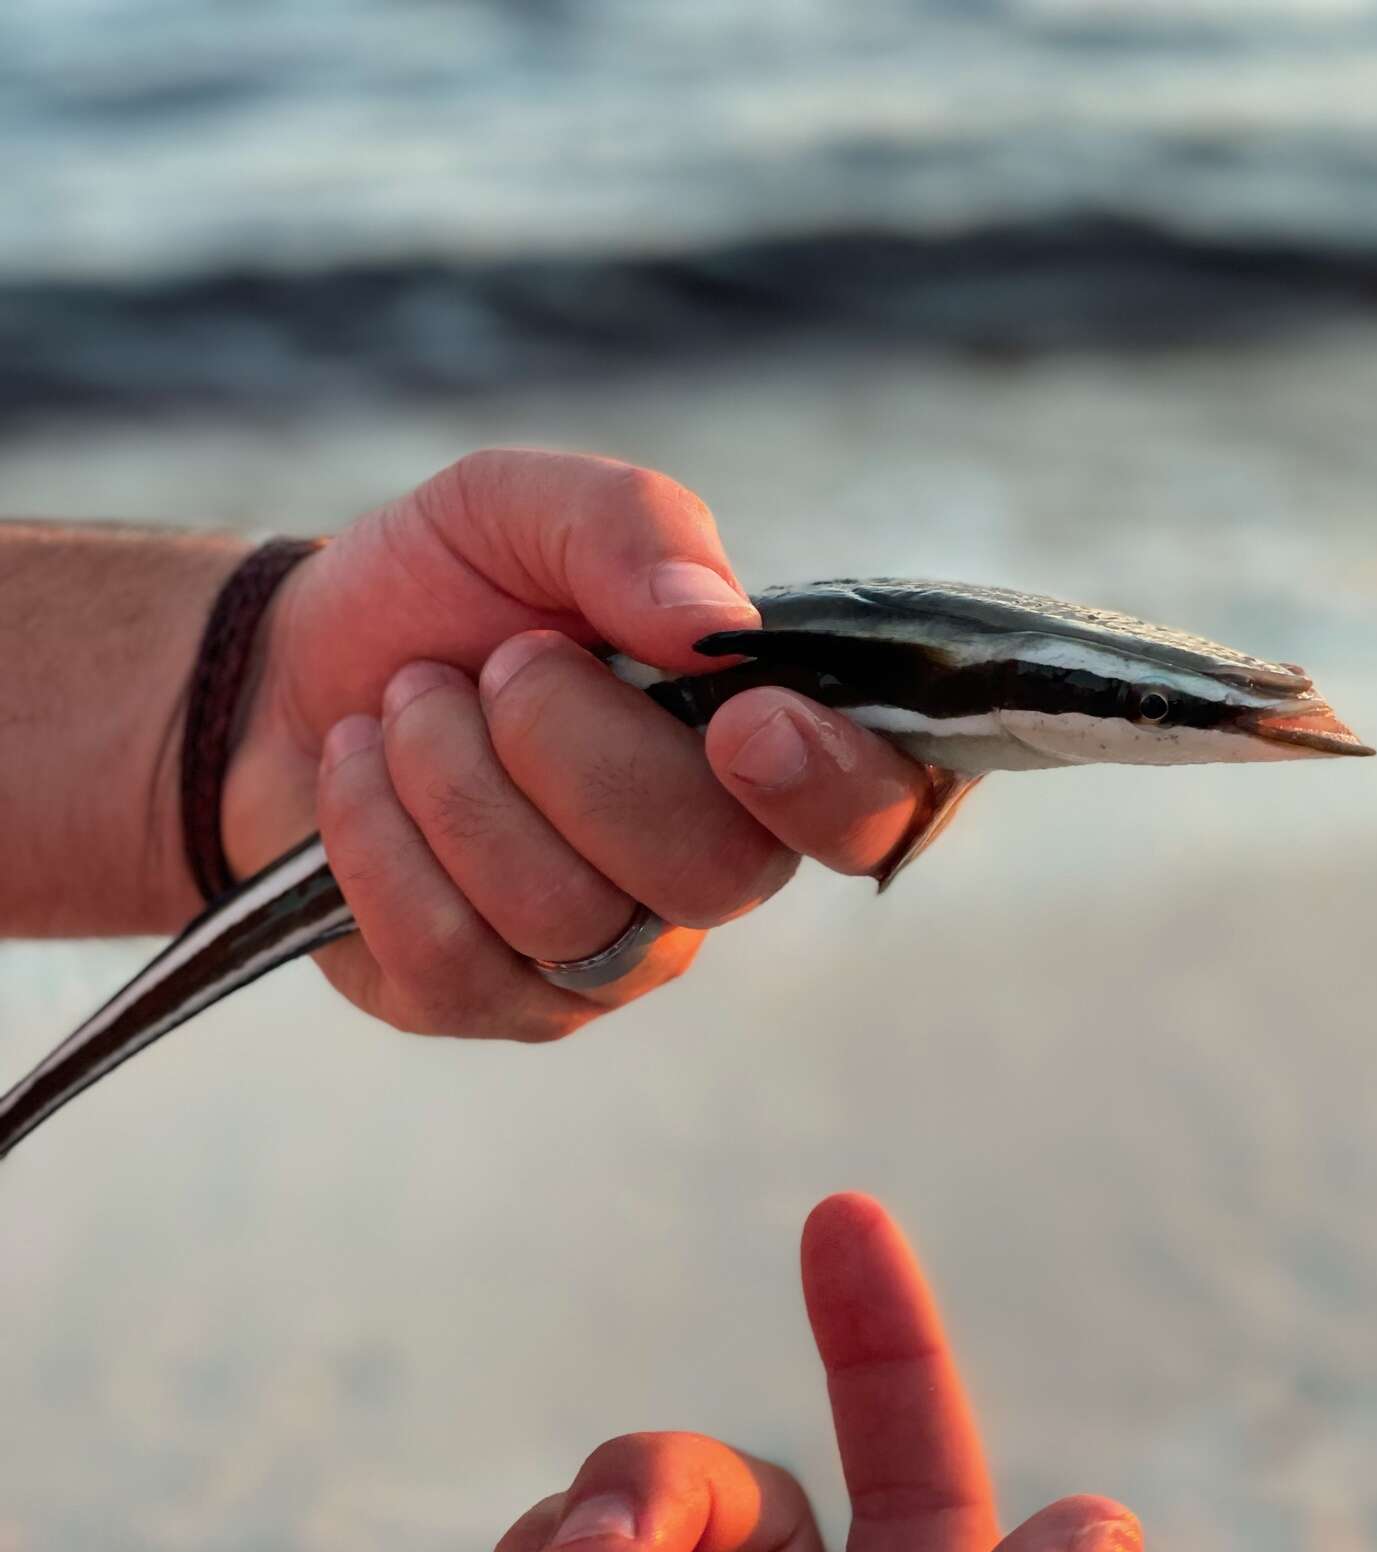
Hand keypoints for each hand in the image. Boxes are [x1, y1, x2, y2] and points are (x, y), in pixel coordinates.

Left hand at [221, 451, 938, 1041]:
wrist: (287, 671)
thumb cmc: (445, 593)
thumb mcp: (524, 507)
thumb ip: (635, 529)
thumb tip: (715, 626)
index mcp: (758, 749)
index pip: (875, 811)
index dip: (834, 788)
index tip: (743, 721)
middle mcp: (704, 870)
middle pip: (709, 870)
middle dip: (574, 749)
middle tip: (498, 663)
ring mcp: (601, 956)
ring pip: (567, 916)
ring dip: (454, 779)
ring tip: (406, 705)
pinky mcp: (489, 1004)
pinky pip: (454, 959)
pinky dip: (381, 840)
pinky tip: (358, 772)